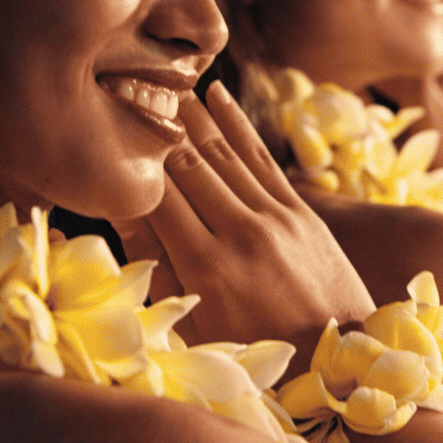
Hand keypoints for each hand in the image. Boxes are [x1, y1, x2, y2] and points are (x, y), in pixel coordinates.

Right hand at [126, 81, 376, 357]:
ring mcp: (277, 219)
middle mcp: (242, 233)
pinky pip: (262, 159)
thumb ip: (159, 270)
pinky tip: (214, 95)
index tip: (101, 125)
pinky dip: (236, 124)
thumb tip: (122, 213)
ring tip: (160, 78)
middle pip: (186, 164)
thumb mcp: (195, 328)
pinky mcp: (303, 213)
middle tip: (120, 82)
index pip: (155, 195)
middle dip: (153, 123)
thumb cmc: (254, 358)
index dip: (127, 158)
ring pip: (223, 152)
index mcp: (207, 267)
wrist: (341, 363)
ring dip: (190, 113)